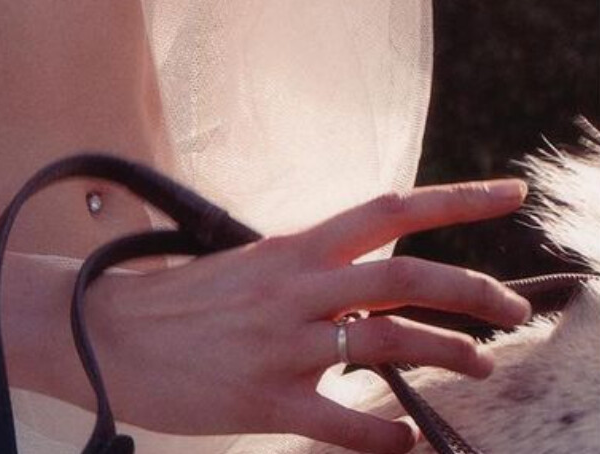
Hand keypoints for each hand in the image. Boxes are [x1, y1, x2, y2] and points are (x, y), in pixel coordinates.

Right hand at [86, 178, 531, 452]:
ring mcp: (285, 344)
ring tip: (482, 364)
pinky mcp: (268, 400)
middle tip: (516, 308)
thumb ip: (308, 270)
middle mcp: (297, 286)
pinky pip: (348, 423)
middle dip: (476, 291)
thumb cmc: (181, 301)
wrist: (108, 333)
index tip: (510, 194)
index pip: (391, 209)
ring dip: (449, 354)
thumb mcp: (249, 266)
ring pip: (391, 344)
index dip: (457, 199)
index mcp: (294, 246)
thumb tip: (366, 282)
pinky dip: (389, 436)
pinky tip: (408, 440)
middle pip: (407, 276)